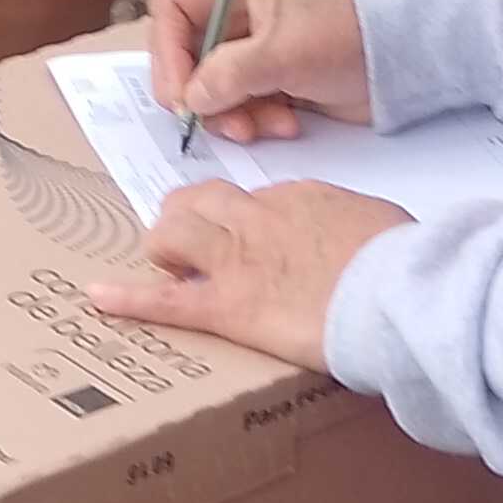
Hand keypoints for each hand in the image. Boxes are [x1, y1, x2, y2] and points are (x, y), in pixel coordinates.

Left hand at [90, 174, 407, 369]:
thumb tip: (359, 238)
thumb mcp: (381, 225)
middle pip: (198, 203)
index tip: (248, 241)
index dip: (239, 222)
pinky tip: (98, 298)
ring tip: (168, 271)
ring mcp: (237, 258)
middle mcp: (257, 218)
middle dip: (185, 223)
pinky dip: (128, 299)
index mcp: (297, 197)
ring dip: (165, 252)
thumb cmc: (404, 263)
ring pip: (171, 235)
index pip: (250, 200)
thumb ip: (355, 228)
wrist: (399, 289)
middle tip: (189, 250)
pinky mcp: (228, 305)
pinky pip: (166, 299)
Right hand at [143, 0, 369, 147]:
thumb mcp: (283, 53)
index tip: (180, 95)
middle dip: (202, 94)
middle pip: (187, 57)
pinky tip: (285, 124)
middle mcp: (238, 12)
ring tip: (262, 127)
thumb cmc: (350, 37)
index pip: (173, 12)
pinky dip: (256, 121)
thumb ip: (229, 74)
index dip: (168, 54)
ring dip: (232, 115)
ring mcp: (253, 49)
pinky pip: (240, 106)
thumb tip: (191, 98)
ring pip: (211, 88)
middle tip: (216, 121)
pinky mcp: (269, 80)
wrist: (400, 64)